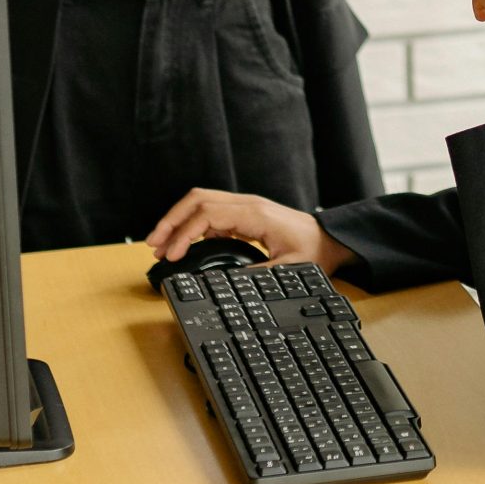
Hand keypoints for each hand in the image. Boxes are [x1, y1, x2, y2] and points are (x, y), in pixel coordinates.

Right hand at [147, 186, 357, 271]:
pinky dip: (191, 225)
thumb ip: (255, 274)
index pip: (207, 214)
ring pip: (201, 202)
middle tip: (154, 246)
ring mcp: (245, 206)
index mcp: (255, 214)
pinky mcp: (244, 214)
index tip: (173, 256)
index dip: (185, 233)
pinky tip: (184, 245)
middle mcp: (247, 204)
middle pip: (197, 200)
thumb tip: (222, 283)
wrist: (330, 241)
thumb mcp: (287, 269)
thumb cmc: (313, 252)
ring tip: (162, 246)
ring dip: (178, 221)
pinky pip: (210, 212)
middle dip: (171, 221)